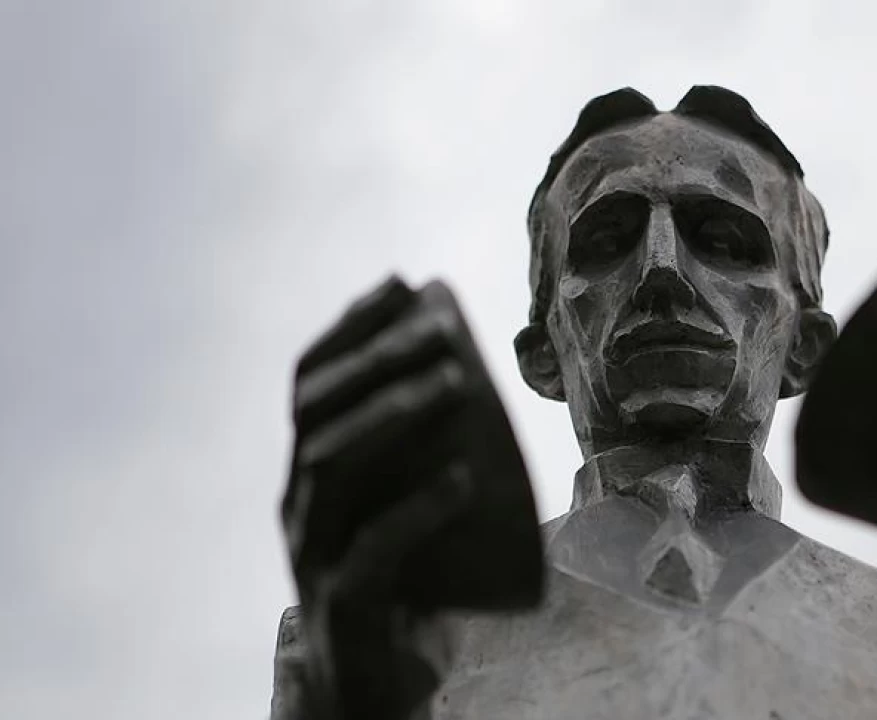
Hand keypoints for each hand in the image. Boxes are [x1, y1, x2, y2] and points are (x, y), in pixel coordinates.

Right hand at [281, 276, 542, 719]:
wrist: (373, 689)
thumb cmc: (403, 586)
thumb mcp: (404, 506)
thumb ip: (420, 451)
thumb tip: (471, 372)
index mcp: (307, 474)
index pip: (309, 382)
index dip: (349, 328)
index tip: (398, 284)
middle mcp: (298, 505)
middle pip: (318, 411)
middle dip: (378, 359)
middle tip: (441, 328)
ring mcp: (313, 554)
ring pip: (334, 466)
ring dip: (394, 415)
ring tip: (454, 383)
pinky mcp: (343, 603)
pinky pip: (375, 546)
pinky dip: (419, 506)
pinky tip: (463, 478)